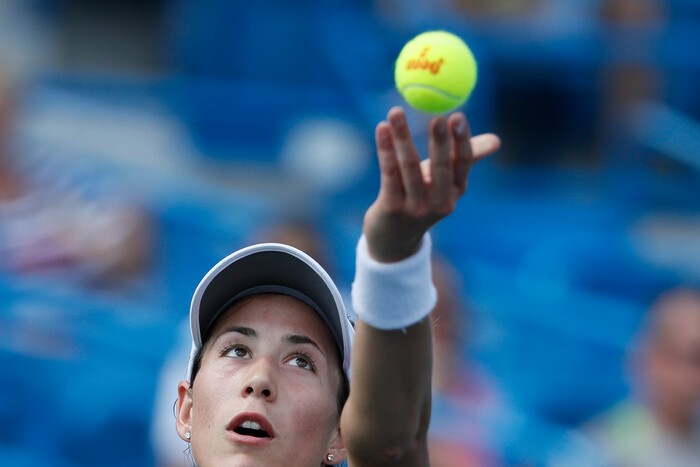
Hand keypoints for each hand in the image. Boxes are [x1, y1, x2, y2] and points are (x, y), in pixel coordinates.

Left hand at [363, 106, 499, 261]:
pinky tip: (382, 128)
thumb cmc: (420, 197)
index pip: (464, 162)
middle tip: (437, 116)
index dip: (461, 140)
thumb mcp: (444, 181)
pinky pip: (389, 173)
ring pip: (409, 166)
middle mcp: (439, 201)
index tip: (457, 116)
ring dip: (402, 137)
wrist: (393, 239)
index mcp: (456, 191)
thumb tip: (497, 141)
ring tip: (396, 112)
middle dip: (440, 141)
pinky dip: (385, 149)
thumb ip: (467, 158)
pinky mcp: (392, 208)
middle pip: (440, 166)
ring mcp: (415, 207)